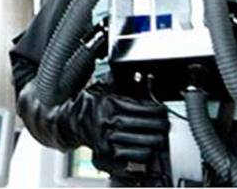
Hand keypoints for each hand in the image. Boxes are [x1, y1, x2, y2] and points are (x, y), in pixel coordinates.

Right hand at [17, 79, 168, 174]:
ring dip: (153, 142)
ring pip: (139, 144)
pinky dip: (140, 157)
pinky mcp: (103, 156)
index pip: (143, 108)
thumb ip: (121, 81)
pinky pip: (128, 160)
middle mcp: (107, 121)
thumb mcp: (105, 86)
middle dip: (160, 127)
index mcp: (109, 103)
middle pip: (144, 127)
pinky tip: (146, 151)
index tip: (163, 112)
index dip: (158, 111)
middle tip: (166, 126)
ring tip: (159, 138)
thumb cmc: (90, 102)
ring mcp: (105, 140)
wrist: (71, 121)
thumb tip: (142, 76)